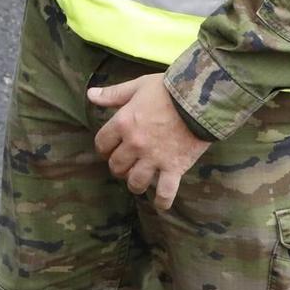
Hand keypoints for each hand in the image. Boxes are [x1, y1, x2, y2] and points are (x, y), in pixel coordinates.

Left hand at [89, 74, 211, 209]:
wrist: (199, 100)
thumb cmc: (167, 90)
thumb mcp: (137, 86)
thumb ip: (113, 94)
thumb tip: (90, 95)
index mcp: (123, 123)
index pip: (102, 144)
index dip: (104, 148)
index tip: (110, 148)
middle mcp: (135, 144)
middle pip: (116, 166)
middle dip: (118, 166)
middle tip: (126, 164)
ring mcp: (154, 159)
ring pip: (135, 182)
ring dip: (135, 183)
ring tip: (139, 180)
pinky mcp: (174, 168)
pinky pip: (165, 192)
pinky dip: (162, 201)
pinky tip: (161, 203)